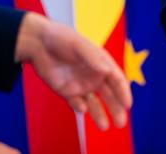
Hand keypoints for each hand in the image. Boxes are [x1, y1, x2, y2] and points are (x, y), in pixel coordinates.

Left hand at [14, 13, 131, 129]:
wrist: (37, 43)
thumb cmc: (61, 38)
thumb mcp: (78, 45)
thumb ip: (92, 58)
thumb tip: (107, 71)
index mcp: (101, 62)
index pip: (117, 79)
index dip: (123, 92)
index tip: (128, 104)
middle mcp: (94, 75)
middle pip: (109, 95)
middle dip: (116, 109)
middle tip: (121, 123)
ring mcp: (81, 85)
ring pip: (95, 104)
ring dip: (100, 115)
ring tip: (104, 127)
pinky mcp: (68, 92)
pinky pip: (76, 104)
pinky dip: (80, 107)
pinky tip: (82, 108)